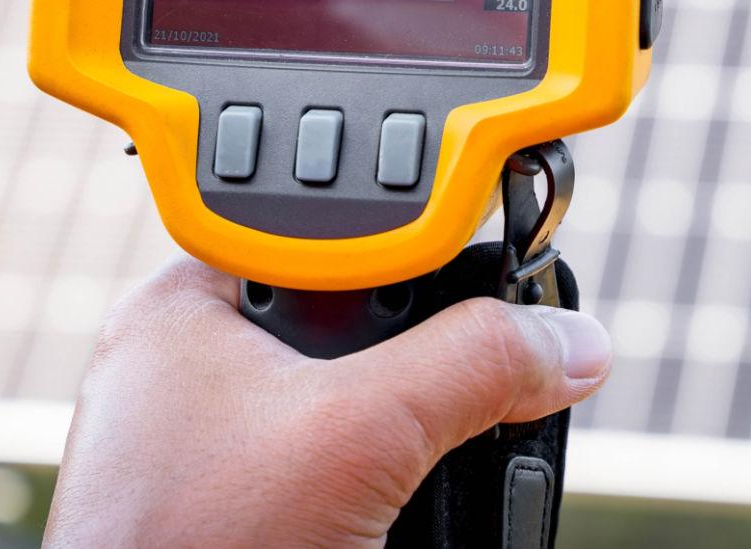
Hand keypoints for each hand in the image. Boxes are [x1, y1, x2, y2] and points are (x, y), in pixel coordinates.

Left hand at [44, 257, 611, 547]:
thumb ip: (472, 365)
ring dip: (401, 435)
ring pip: (345, 407)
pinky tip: (388, 517)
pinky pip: (328, 470)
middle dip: (413, 363)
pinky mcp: (232, 513)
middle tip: (449, 403)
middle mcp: (185, 366)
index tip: (485, 284)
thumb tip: (567, 341)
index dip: (410, 256)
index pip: (324, 234)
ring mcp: (203, 449)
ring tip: (416, 473)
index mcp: (183, 305)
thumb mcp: (362, 432)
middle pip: (347, 323)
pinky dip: (373, 488)